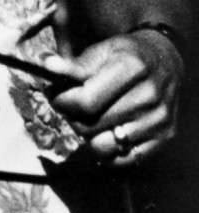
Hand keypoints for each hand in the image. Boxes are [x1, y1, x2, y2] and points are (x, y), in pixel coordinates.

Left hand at [46, 30, 184, 166]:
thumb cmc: (126, 55)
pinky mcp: (164, 137)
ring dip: (88, 137)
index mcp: (131, 67)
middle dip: (72, 118)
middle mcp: (148, 95)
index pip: (86, 101)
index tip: (55, 97)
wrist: (167, 60)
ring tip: (90, 120)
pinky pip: (123, 161)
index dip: (62, 102)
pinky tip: (106, 133)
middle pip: (91, 125)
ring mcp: (158, 119)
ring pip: (104, 147)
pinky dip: (107, 152)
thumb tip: (45, 65)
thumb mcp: (101, 51)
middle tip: (72, 108)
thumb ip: (73, 65)